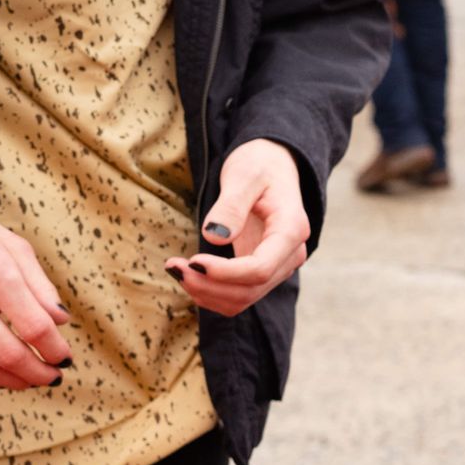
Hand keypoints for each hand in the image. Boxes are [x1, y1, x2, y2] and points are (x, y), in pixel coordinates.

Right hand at [0, 213, 70, 392]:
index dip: (56, 350)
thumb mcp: (16, 249)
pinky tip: (0, 378)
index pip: (35, 327)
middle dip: (40, 374)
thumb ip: (42, 287)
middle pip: (10, 355)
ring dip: (15, 382)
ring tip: (31, 378)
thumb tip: (60, 322)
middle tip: (53, 375)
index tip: (65, 357)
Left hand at [165, 138, 310, 315]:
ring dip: (208, 293)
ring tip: (177, 270)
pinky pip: (239, 295)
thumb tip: (215, 236)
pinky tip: (190, 275)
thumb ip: (231, 205)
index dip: (225, 273)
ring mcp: (279, 266)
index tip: (192, 261)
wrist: (272, 166)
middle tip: (173, 266)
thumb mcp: (244, 175)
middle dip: (209, 285)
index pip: (260, 269)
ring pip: (244, 299)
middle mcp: (291, 255)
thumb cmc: (259, 165)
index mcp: (292, 230)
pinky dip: (212, 293)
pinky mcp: (263, 272)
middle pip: (250, 289)